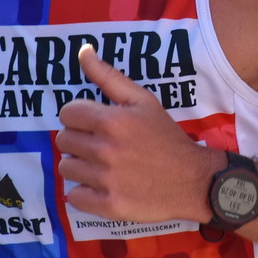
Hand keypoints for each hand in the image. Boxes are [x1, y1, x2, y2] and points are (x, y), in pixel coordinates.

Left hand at [56, 45, 224, 225]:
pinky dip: (84, 193)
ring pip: (66, 168)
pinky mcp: (109, 206)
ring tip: (101, 166)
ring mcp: (106, 180)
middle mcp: (106, 150)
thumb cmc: (166, 137)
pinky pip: (74, 197)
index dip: (78, 117)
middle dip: (79, 140)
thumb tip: (83, 50)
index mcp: (113, 121)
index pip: (67, 113)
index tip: (93, 124)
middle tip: (100, 145)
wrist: (193, 180)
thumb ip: (108, 76)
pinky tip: (102, 186)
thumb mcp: (143, 100)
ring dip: (80, 166)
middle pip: (64, 140)